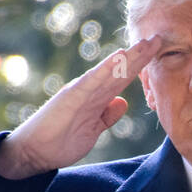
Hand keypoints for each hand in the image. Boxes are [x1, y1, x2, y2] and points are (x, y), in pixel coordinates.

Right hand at [0, 35, 163, 179]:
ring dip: (129, 57)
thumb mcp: (92, 130)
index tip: (157, 54)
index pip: (122, 79)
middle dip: (140, 56)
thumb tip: (122, 102)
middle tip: (159, 39)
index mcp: (95, 98)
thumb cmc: (59, 142)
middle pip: (120, 71)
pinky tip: (120, 57)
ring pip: (111, 71)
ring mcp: (81, 91)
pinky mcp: (72, 97)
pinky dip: (107, 68)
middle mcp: (89, 90)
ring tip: (146, 43)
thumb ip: (107, 116)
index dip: (140, 67)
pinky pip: (93, 81)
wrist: (32, 152)